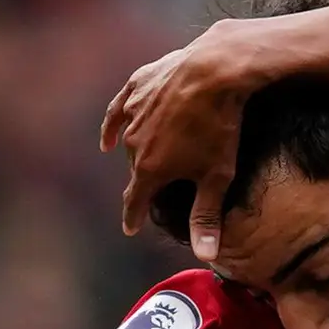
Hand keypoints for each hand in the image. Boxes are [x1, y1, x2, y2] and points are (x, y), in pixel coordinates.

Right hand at [101, 21, 266, 251]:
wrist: (216, 70)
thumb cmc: (219, 126)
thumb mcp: (216, 177)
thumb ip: (206, 217)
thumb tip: (206, 258)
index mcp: (150, 169)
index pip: (134, 202)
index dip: (132, 218)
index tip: (131, 229)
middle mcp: (133, 143)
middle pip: (135, 171)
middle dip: (143, 183)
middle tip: (153, 192)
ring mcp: (133, 113)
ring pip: (128, 142)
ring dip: (136, 154)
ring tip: (143, 164)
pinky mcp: (137, 87)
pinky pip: (118, 111)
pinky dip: (113, 126)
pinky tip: (109, 139)